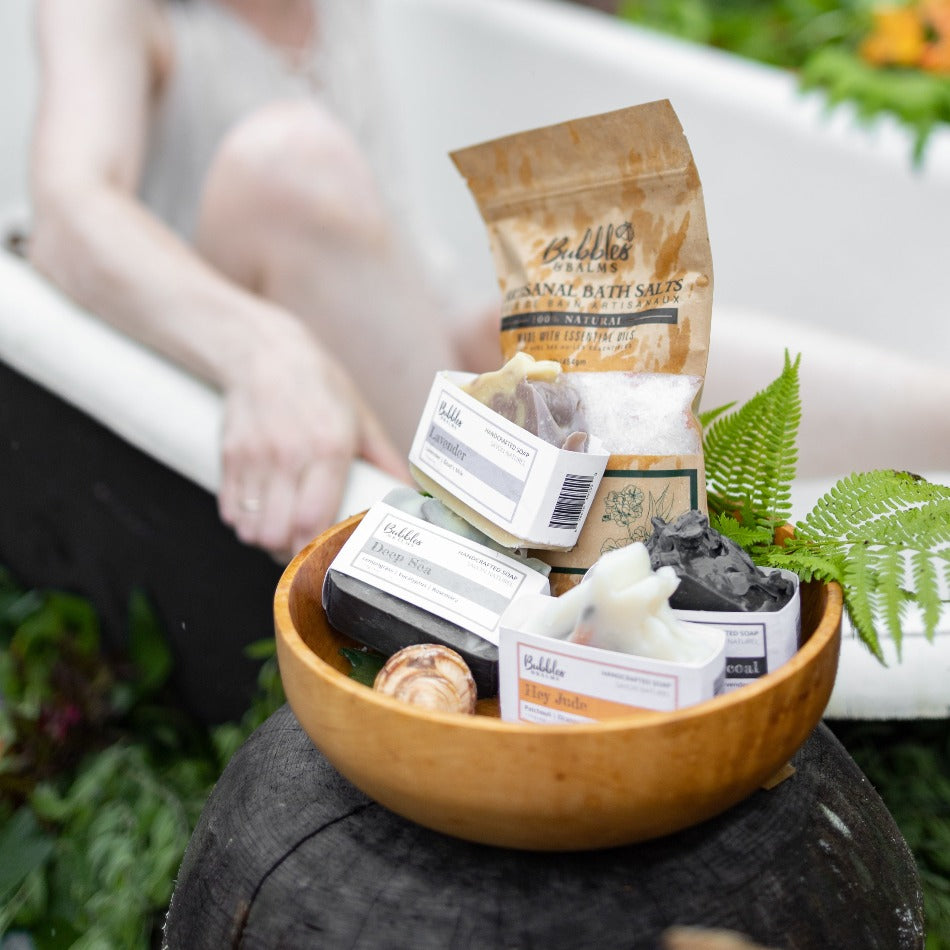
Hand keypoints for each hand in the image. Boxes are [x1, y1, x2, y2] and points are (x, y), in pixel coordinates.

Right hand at [217, 324, 408, 557]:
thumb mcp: (361, 418)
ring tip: (281, 532)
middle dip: (290, 553)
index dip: (315, 550)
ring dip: (266, 540)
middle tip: (303, 549)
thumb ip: (385, 460)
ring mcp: (254, 457)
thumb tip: (409, 493)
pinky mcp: (230, 456)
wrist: (264, 352)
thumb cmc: (319, 385)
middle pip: (278, 532)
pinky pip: (229, 511)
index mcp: (328, 448)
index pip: (314, 519)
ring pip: (251, 528)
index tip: (324, 558)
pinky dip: (243, 523)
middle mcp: (288, 455)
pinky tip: (259, 514)